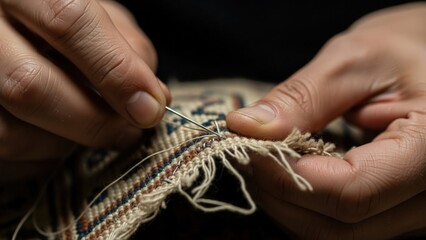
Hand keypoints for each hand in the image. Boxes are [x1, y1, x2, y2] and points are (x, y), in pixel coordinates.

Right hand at [0, 0, 169, 161]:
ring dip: (65, 145)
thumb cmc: (56, 19)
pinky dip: (38, 160)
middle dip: (95, 122)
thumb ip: (123, 44)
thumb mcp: (93, 11)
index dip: (116, 71)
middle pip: (29, 85)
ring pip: (10, 132)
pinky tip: (55, 139)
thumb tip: (150, 96)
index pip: (68, 22)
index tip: (150, 108)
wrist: (10, 29)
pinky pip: (2, 159)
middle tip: (129, 132)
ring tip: (89, 131)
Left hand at [227, 3, 425, 238]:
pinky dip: (307, 208)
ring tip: (266, 163)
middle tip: (248, 154)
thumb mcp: (355, 60)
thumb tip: (245, 127)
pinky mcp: (400, 214)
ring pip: (337, 237)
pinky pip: (344, 230)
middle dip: (280, 194)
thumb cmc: (404, 50)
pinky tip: (291, 175)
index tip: (247, 147)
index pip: (350, 190)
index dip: (286, 175)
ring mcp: (418, 213)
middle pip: (339, 228)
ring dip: (288, 206)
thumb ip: (301, 99)